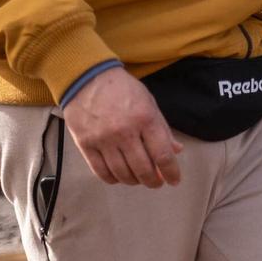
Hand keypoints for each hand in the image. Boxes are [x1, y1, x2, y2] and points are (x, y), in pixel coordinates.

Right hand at [62, 66, 182, 187]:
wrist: (86, 78)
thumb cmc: (122, 90)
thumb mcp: (148, 103)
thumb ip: (162, 129)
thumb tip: (176, 151)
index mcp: (145, 119)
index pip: (163, 155)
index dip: (171, 173)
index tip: (174, 181)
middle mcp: (124, 131)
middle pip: (143, 169)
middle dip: (153, 181)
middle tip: (156, 182)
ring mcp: (103, 139)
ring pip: (122, 174)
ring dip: (134, 181)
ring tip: (138, 178)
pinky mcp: (85, 144)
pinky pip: (101, 171)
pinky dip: (113, 179)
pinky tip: (119, 176)